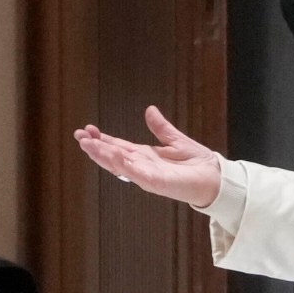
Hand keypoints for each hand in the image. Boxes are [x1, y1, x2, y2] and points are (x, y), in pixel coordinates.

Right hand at [75, 107, 222, 207]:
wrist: (214, 177)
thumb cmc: (197, 163)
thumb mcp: (176, 140)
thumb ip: (161, 127)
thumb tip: (150, 110)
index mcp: (145, 156)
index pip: (118, 147)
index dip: (102, 140)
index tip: (87, 130)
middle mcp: (142, 167)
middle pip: (113, 157)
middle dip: (95, 147)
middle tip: (79, 136)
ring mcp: (147, 176)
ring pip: (119, 166)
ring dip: (103, 156)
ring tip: (88, 144)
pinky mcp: (157, 182)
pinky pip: (137, 174)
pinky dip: (124, 165)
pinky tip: (113, 155)